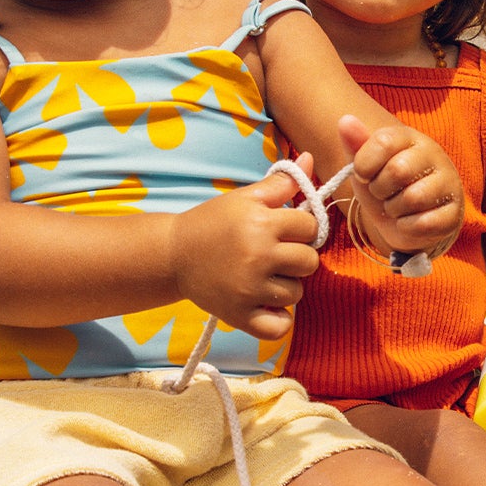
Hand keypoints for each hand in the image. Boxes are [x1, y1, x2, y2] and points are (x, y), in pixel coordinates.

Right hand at [170, 160, 323, 339]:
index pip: (310, 225)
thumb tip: (311, 159)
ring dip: (287, 286)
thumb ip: (281, 182)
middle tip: (275, 255)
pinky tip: (268, 305)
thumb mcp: (244, 198)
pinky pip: (280, 327)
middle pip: (310, 261)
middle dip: (297, 257)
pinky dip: (279, 319)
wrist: (173, 254)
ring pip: (297, 292)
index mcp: (261, 223)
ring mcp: (249, 289)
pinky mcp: (240, 315)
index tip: (283, 230)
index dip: (300, 227)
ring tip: (265, 276)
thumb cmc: (213, 222)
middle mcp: (258, 256)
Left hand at [340, 111, 463, 253]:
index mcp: (410, 137)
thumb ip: (355, 144)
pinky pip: (424, 223)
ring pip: (413, 198)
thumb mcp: (365, 166)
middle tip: (383, 193)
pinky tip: (410, 222)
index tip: (364, 175)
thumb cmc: (384, 187)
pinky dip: (407, 227)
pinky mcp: (454, 213)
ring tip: (397, 207)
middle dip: (380, 189)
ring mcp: (449, 183)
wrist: (406, 222)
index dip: (364, 164)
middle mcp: (434, 155)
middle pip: (398, 170)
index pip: (383, 142)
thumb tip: (345, 120)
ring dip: (394, 210)